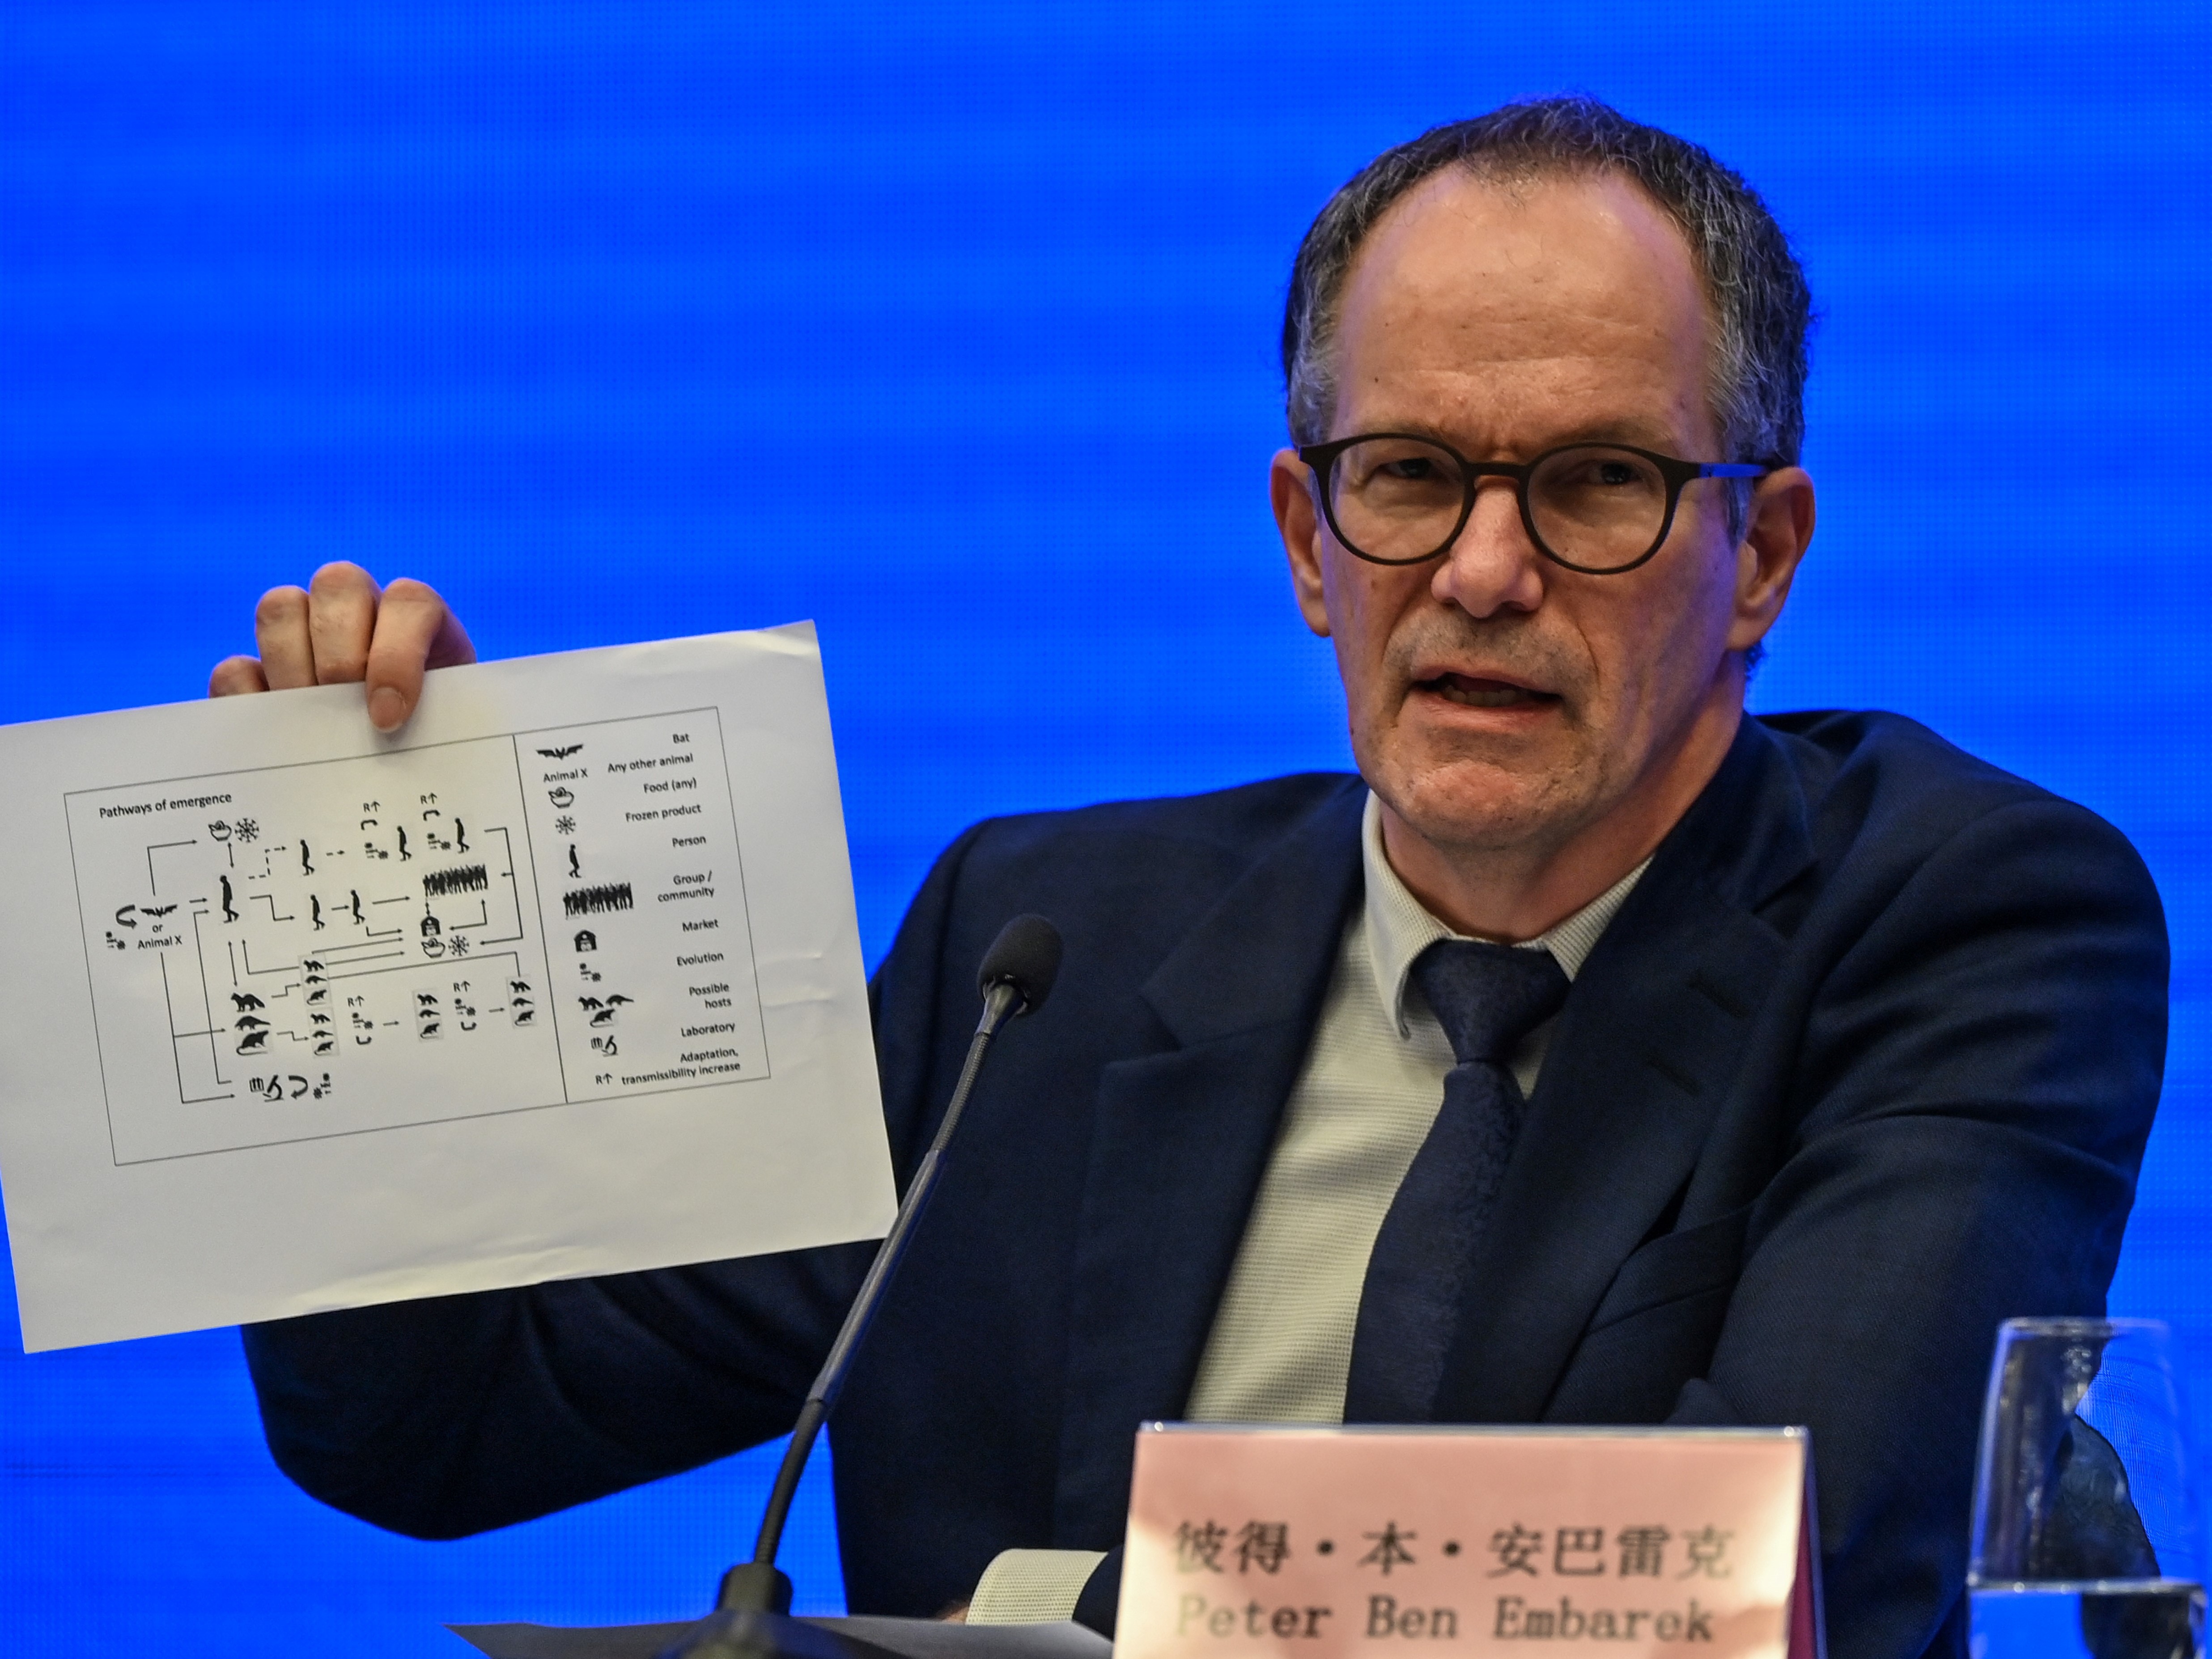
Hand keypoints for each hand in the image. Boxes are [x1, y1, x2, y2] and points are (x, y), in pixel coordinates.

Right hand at [208, 562, 475, 731]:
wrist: (410, 766)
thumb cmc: (437, 742)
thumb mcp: (450, 727)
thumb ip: (440, 719)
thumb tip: (410, 736)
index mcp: (416, 619)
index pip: (409, 600)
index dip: (398, 653)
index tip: (390, 717)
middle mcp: (358, 611)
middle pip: (337, 584)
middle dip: (341, 657)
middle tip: (351, 717)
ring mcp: (303, 634)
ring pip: (281, 607)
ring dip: (291, 668)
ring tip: (311, 728)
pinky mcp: (259, 674)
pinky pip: (236, 668)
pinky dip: (250, 700)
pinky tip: (276, 736)